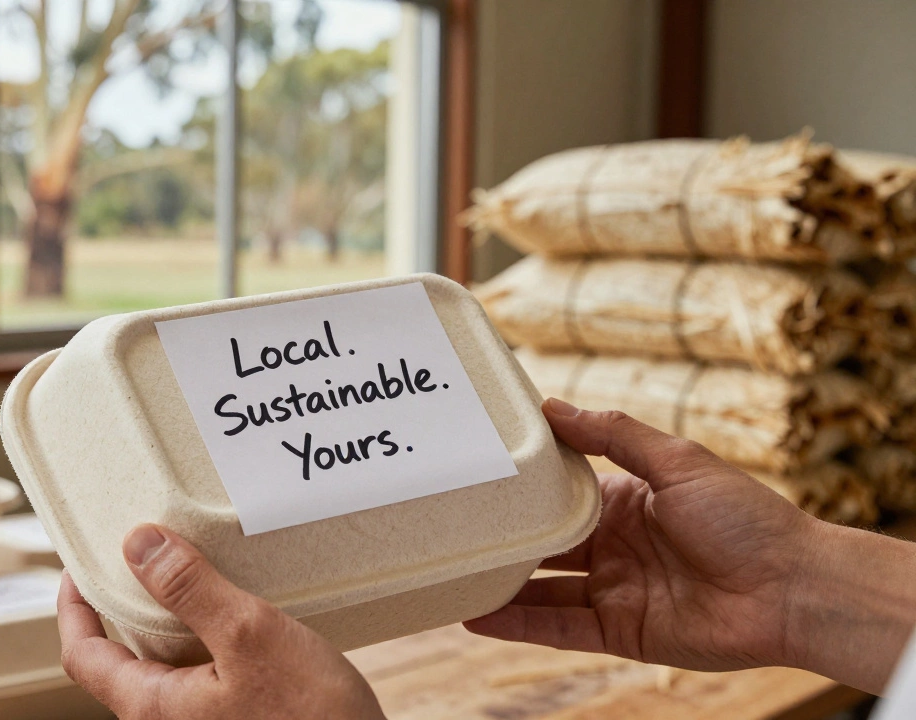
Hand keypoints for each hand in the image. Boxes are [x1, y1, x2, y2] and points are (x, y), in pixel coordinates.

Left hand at [58, 524, 384, 718]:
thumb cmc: (312, 718)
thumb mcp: (249, 635)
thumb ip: (189, 589)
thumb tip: (138, 544)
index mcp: (153, 707)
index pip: (82, 655)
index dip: (72, 606)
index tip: (80, 565)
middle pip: (122, 657)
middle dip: (127, 604)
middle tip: (143, 556)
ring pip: (168, 663)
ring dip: (173, 618)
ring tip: (195, 572)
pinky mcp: (238, 718)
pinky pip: (204, 671)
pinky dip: (208, 635)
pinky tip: (239, 612)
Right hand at [464, 398, 915, 694]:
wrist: (794, 589)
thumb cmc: (747, 517)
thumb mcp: (676, 460)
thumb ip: (612, 433)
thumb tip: (551, 405)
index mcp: (625, 501)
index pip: (558, 493)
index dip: (520, 487)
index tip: (475, 473)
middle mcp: (613, 546)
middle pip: (541, 543)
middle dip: (498, 537)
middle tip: (445, 527)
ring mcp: (613, 591)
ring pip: (540, 587)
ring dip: (497, 584)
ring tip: (446, 575)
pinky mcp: (618, 631)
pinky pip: (557, 626)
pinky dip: (516, 624)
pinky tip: (475, 616)